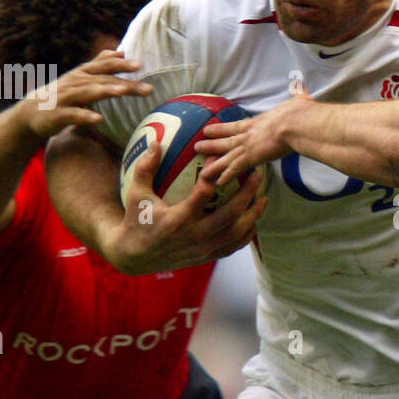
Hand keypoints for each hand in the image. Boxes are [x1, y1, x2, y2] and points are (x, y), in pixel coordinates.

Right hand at [16, 49, 152, 137]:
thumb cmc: (63, 94)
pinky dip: (86, 116)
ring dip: (106, 91)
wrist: (31, 112)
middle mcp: (76, 83)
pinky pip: (73, 115)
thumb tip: (120, 50)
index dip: (121, 64)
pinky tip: (99, 119)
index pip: (105, 66)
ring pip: (88, 93)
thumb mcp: (81, 76)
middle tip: (148, 88)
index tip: (141, 64)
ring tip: (123, 92)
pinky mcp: (58, 115)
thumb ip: (100, 63)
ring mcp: (66, 98)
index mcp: (83, 74)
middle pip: (103, 81)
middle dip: (125, 83)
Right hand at [103, 142, 266, 274]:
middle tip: (257, 175)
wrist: (134, 257)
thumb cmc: (136, 221)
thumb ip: (146, 168)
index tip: (220, 157)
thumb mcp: (136, 194)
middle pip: (229, 216)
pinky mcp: (206, 257)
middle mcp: (194, 236)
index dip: (214, 174)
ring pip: (236, 233)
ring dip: (253, 215)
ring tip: (263, 198)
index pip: (203, 195)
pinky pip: (232, 247)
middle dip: (247, 195)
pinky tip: (253, 221)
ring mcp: (203, 249)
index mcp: (177, 219)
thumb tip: (157, 141)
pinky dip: (246, 234)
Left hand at [194, 88, 315, 186]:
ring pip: (227, 157)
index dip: (221, 128)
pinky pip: (236, 169)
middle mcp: (249, 135)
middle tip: (197, 147)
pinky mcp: (252, 157)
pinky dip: (227, 176)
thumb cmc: (299, 113)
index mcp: (258, 122)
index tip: (208, 129)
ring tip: (202, 171)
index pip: (235, 126)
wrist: (296, 123)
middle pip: (225, 141)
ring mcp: (248, 147)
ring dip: (214, 164)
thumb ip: (297, 93)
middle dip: (211, 144)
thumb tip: (300, 85)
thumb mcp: (298, 99)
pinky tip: (218, 183)